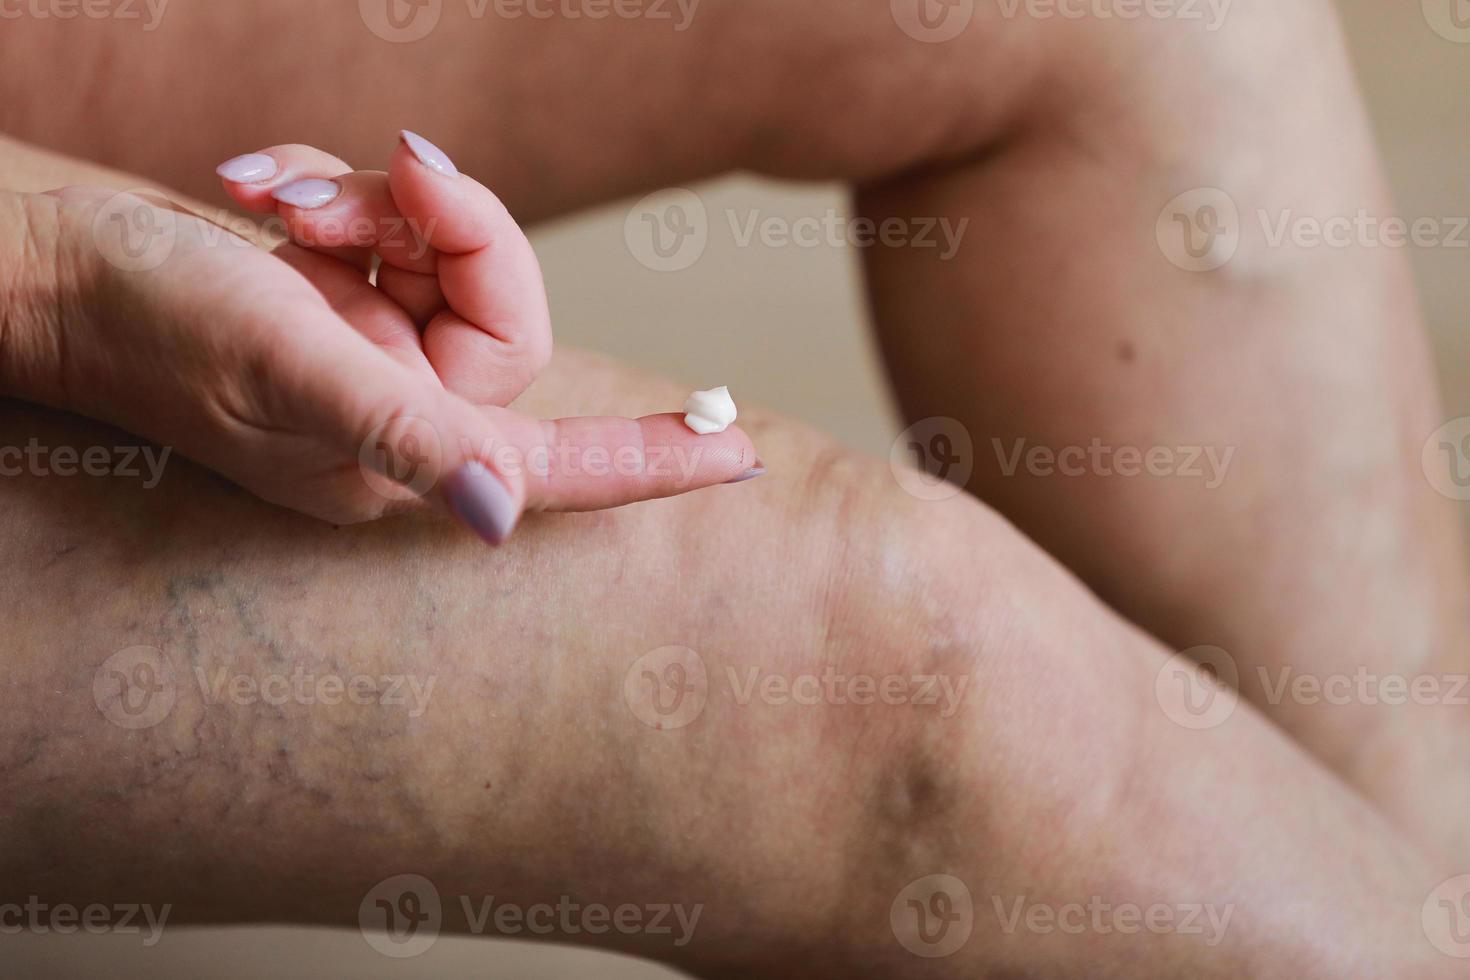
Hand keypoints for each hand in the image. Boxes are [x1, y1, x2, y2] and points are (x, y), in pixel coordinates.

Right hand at [3, 133, 759, 543]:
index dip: (651, 460)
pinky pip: (392, 223)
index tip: (740, 448)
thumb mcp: (285, 369)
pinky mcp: (339, 292)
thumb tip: (500, 518)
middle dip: (445, 226)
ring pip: (446, 249)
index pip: (558, 468)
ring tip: (278, 200)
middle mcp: (399, 410)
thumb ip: (401, 435)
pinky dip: (335, 188)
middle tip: (377, 184)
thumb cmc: (152, 325)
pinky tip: (259, 188)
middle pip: (503, 305)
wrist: (56, 267)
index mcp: (401, 458)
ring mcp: (370, 348)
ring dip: (371, 201)